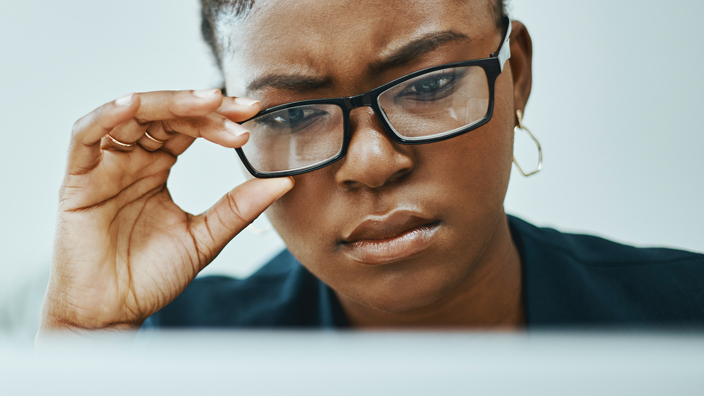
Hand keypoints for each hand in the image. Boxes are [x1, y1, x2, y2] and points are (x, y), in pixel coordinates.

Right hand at [40, 89, 292, 332]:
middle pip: (165, 114)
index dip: (219, 118)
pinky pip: (85, 137)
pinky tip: (133, 105)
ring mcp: (104, 167)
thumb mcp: (204, 237)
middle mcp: (131, 160)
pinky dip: (106, 116)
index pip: (188, 127)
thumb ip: (239, 208)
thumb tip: (284, 182)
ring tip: (206, 100)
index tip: (254, 114)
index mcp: (157, 167)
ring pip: (130, 115)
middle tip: (241, 108)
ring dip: (168, 102)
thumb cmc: (151, 276)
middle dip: (203, 107)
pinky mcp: (77, 181)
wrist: (113, 313)